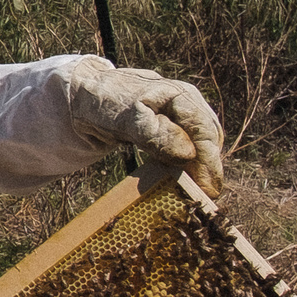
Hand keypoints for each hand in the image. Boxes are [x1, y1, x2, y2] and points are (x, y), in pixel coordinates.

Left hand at [63, 57, 225, 194]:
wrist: (87, 100)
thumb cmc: (104, 105)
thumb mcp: (126, 118)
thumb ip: (155, 133)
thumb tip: (188, 154)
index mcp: (181, 96)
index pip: (205, 132)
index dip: (210, 163)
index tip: (207, 190)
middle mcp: (188, 105)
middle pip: (208, 142)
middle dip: (208, 171)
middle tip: (203, 200)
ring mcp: (183, 117)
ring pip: (201, 147)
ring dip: (200, 171)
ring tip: (195, 197)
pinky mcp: (174, 131)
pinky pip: (188, 151)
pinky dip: (187, 169)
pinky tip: (182, 185)